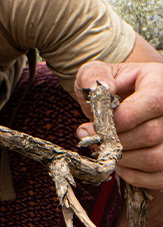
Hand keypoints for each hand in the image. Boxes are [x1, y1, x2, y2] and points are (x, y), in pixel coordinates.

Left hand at [75, 61, 162, 188]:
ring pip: (156, 159)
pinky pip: (157, 177)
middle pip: (152, 134)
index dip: (121, 119)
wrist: (121, 100)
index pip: (153, 103)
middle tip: (93, 139)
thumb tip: (106, 89)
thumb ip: (94, 76)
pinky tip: (118, 161)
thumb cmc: (108, 87)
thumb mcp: (95, 72)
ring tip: (105, 149)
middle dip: (114, 141)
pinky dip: (132, 174)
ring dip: (122, 159)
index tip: (93, 126)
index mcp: (160, 83)